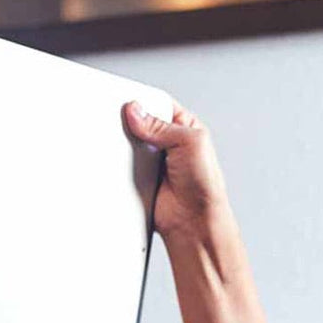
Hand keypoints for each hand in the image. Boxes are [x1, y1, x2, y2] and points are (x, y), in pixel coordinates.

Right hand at [123, 98, 228, 239]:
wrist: (192, 220)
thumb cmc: (203, 184)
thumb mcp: (188, 142)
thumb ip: (161, 126)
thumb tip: (136, 111)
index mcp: (183, 126)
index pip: (158, 105)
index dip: (143, 101)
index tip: (128, 101)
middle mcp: (166, 141)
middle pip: (140, 122)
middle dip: (130, 123)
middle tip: (122, 124)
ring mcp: (151, 159)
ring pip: (128, 143)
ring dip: (124, 145)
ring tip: (123, 145)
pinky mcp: (138, 176)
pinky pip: (122, 164)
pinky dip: (118, 163)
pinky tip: (119, 162)